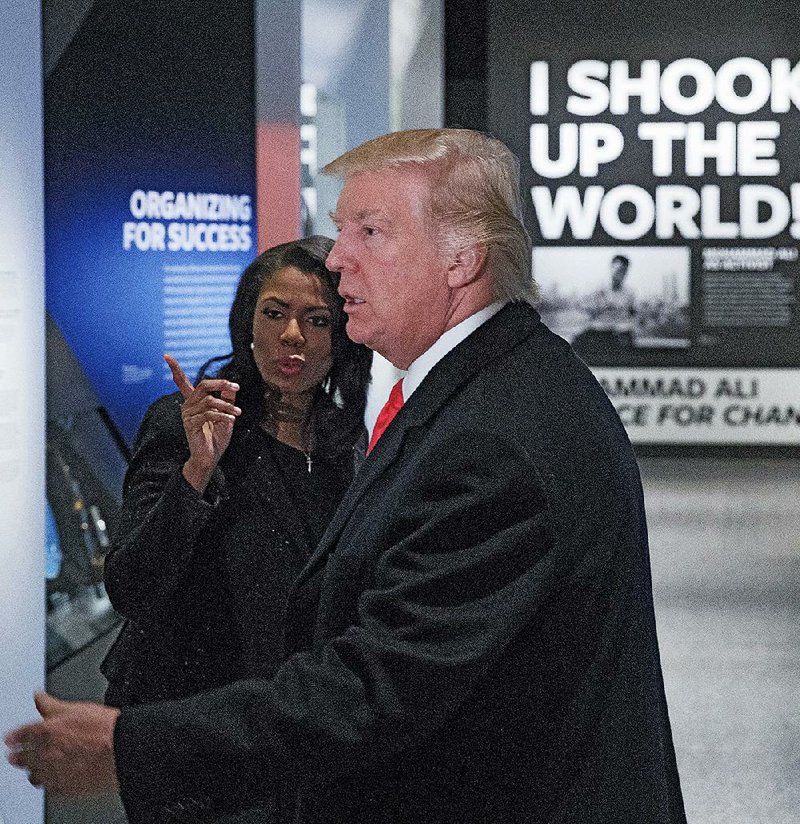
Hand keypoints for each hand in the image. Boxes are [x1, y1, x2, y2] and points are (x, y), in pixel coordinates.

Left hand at [4, 692, 119, 797]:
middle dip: (18, 756)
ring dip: (34, 771)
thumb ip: (51, 704)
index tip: (10, 739)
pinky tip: (55, 778)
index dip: (13, 737)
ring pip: (34, 777)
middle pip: (21, 759)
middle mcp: (45, 754)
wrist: (122, 749)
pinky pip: (49, 789)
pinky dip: (50, 783)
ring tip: (37, 768)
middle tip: (16, 756)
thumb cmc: (103, 728)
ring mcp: (53, 773)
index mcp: (45, 731)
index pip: (19, 735)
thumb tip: (38, 696)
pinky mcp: (65, 788)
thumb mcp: (76, 707)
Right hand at [164, 354, 240, 492]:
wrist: (210, 457)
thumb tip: (232, 386)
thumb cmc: (216, 437)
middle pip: (203, 385)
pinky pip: (208, 414)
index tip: (166, 355)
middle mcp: (188, 405)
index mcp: (194, 401)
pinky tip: (230, 420)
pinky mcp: (190, 424)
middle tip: (236, 386)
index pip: (181, 382)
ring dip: (226, 406)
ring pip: (209, 400)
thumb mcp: (226, 415)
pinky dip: (222, 416)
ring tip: (237, 413)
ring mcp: (187, 415)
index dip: (174, 369)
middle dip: (221, 383)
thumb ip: (228, 400)